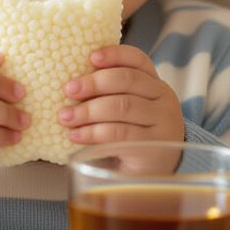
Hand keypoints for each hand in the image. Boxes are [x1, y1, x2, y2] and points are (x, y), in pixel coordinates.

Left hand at [60, 46, 183, 145]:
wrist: (154, 175)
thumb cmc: (133, 137)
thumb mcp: (126, 111)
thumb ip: (109, 94)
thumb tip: (72, 83)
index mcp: (155, 84)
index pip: (138, 60)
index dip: (114, 54)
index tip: (91, 57)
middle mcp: (164, 99)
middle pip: (127, 80)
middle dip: (94, 83)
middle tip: (69, 90)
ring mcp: (163, 123)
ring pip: (122, 106)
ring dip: (88, 111)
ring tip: (65, 117)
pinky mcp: (153, 146)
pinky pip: (120, 134)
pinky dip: (93, 133)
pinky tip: (76, 136)